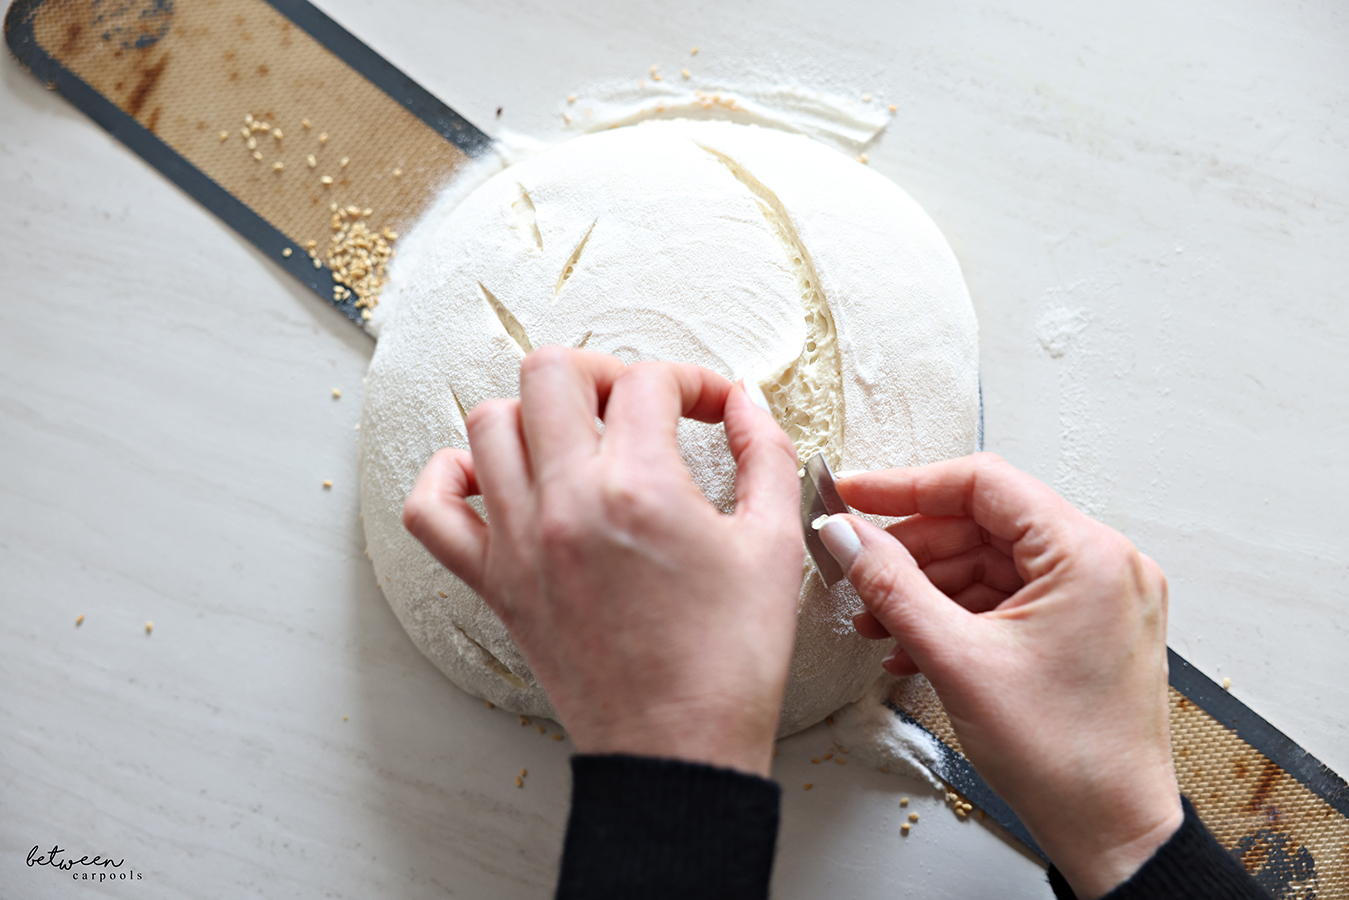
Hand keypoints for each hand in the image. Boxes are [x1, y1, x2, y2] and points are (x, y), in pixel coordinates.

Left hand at [402, 347, 803, 776]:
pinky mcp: (494, 582)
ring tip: (578, 440)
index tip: (713, 408)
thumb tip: (748, 406)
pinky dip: (451, 477)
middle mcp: (566, 503)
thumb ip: (767, 457)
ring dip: (537, 414)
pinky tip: (495, 479)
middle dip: (604, 372)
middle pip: (551, 373)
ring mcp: (518, 542)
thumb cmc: (729, 663)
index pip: (650, 383)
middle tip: (638, 405)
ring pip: (488, 423)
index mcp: (639, 489)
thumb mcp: (774, 547)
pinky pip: (432, 508)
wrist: (677, 751)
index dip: (694, 381)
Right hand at [821, 453, 1182, 899]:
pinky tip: (912, 642)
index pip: (983, 483)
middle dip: (912, 547)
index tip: (854, 495)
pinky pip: (1010, 597)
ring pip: (991, 561)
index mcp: (1087, 555)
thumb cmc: (1065, 759)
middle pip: (984, 522)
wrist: (1113, 833)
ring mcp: (1098, 596)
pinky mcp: (1087, 626)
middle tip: (855, 563)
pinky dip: (959, 612)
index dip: (906, 486)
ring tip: (877, 618)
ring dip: (929, 586)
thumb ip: (892, 585)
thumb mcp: (957, 661)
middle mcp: (1103, 563)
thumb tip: (847, 535)